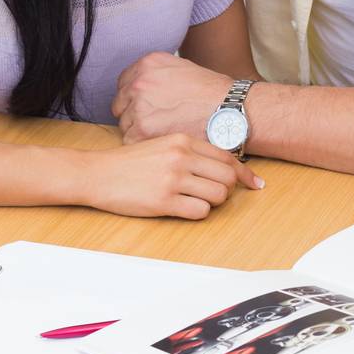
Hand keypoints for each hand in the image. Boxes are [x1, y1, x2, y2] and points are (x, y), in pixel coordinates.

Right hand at [73, 133, 260, 218]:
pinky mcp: (163, 201)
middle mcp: (181, 157)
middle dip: (228, 189)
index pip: (227, 157)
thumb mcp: (162, 145)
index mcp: (182, 140)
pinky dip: (198, 213)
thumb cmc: (131, 162)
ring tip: (196, 200)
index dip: (245, 173)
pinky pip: (200, 211)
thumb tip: (223, 166)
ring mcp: (173, 179)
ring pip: (218, 195)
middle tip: (217, 195)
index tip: (254, 183)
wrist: (98, 173)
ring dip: (213, 202)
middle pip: (228, 176)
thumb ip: (191, 151)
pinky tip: (184, 208)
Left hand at [113, 52, 237, 144]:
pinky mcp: (142, 130)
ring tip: (163, 133)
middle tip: (155, 123)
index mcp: (148, 64)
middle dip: (133, 114)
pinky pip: (130, 141)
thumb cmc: (212, 93)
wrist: (229, 110)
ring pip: (125, 124)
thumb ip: (157, 74)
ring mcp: (139, 106)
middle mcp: (139, 82)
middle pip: (120, 104)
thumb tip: (142, 87)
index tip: (147, 107)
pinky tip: (161, 142)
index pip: (124, 83)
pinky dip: (144, 145)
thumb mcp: (182, 68)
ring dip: (139, 131)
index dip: (134, 98)